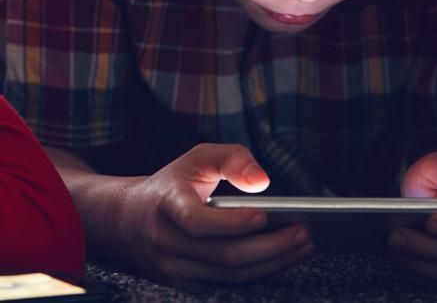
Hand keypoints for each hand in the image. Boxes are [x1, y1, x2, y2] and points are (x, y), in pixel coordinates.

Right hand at [117, 143, 313, 284]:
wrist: (127, 219)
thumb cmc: (174, 182)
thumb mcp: (199, 157)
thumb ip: (232, 159)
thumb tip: (262, 182)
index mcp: (167, 204)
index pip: (197, 221)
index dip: (231, 223)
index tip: (265, 216)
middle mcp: (166, 242)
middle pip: (222, 255)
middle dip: (269, 247)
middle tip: (303, 233)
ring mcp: (172, 269)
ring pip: (228, 275)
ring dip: (271, 263)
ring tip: (302, 245)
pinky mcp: (184, 283)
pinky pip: (227, 283)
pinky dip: (259, 273)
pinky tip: (284, 258)